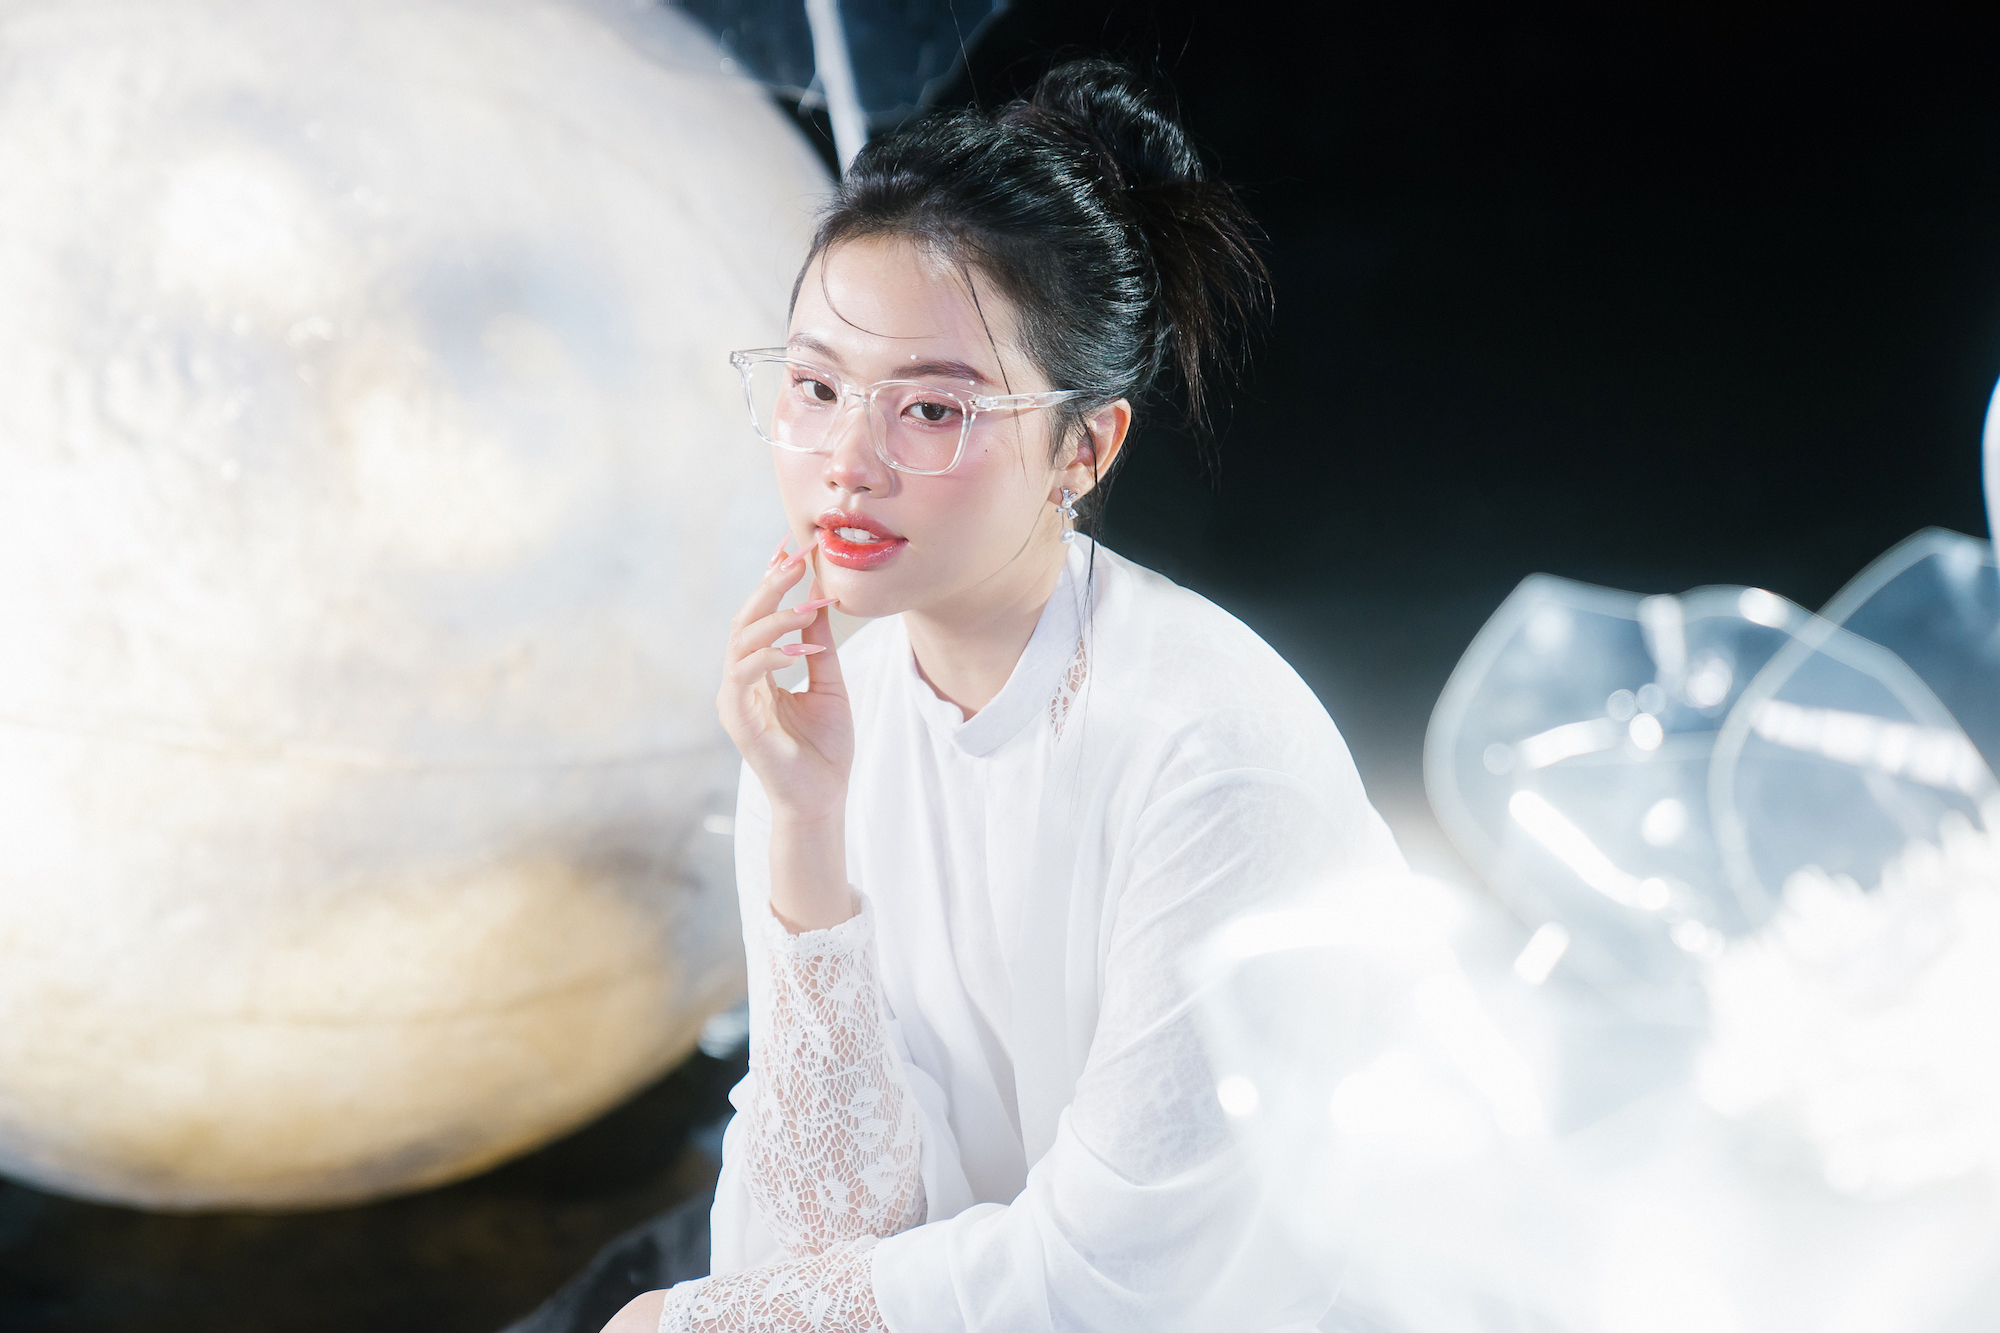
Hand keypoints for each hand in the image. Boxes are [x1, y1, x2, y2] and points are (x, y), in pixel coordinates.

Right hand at [718, 532, 851, 826]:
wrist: (822, 798)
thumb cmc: (825, 748)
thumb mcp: (829, 683)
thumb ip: (819, 643)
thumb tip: (818, 599)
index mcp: (758, 672)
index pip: (759, 617)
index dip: (771, 580)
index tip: (791, 547)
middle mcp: (740, 681)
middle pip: (745, 620)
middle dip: (770, 585)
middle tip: (797, 558)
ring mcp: (735, 699)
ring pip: (742, 641)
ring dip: (775, 618)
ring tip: (809, 604)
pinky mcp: (738, 719)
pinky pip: (746, 674)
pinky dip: (774, 655)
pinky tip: (805, 649)